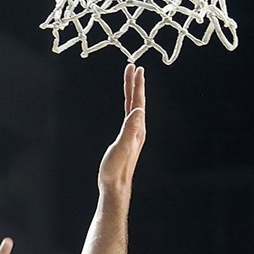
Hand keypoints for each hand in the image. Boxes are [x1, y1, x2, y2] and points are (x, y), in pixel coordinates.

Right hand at [98, 64, 145, 192]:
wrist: (115, 186)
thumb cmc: (115, 169)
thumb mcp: (122, 147)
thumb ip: (130, 129)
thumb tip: (138, 110)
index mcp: (137, 129)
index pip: (137, 101)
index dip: (136, 85)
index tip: (135, 68)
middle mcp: (138, 129)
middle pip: (137, 101)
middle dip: (135, 84)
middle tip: (133, 67)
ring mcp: (133, 134)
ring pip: (134, 108)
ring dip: (132, 93)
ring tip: (131, 81)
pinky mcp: (127, 140)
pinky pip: (129, 116)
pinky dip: (128, 105)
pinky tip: (128, 106)